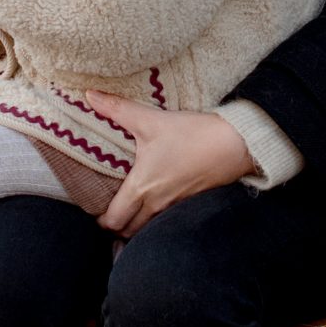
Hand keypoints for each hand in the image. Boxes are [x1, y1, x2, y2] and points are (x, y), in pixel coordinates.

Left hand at [86, 97, 252, 238]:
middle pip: (128, 232)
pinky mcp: (191, 204)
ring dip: (135, 225)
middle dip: (115, 226)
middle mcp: (157, 204)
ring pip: (148, 229)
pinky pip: (166, 221)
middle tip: (109, 209)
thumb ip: (117, 109)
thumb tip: (89, 95)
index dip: (101, 219)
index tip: (95, 208)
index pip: (114, 220)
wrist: (236, 144)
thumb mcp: (151, 120)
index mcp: (142, 188)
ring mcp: (175, 207)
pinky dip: (155, 219)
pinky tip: (154, 201)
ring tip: (128, 208)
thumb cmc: (192, 134)